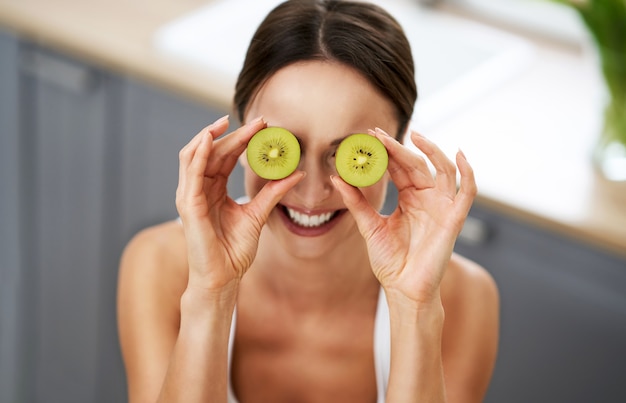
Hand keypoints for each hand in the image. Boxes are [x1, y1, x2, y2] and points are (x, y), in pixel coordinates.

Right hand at [176, 116, 304, 292]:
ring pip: (195, 155)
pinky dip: (198, 153)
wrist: (224, 277)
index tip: (263, 126)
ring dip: (210, 135)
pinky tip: (209, 138)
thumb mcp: (258, 214)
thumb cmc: (234, 250)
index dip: (242, 139)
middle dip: (232, 133)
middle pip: (212, 151)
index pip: (225, 156)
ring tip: (227, 121)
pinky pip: (190, 172)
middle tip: (257, 120)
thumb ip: (273, 193)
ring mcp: (191, 195)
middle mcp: (199, 189)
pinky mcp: (188, 205)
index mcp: (213, 189)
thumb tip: (297, 173)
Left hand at [331, 128, 476, 303]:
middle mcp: (427, 199)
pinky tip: (459, 155)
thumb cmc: (390, 261)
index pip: (400, 167)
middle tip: (380, 134)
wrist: (403, 289)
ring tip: (414, 136)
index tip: (370, 135)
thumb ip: (356, 202)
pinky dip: (467, 173)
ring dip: (432, 151)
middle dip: (401, 148)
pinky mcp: (454, 219)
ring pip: (443, 170)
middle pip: (418, 164)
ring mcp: (442, 207)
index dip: (388, 150)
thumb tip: (336, 177)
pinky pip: (467, 192)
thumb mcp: (370, 226)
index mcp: (409, 198)